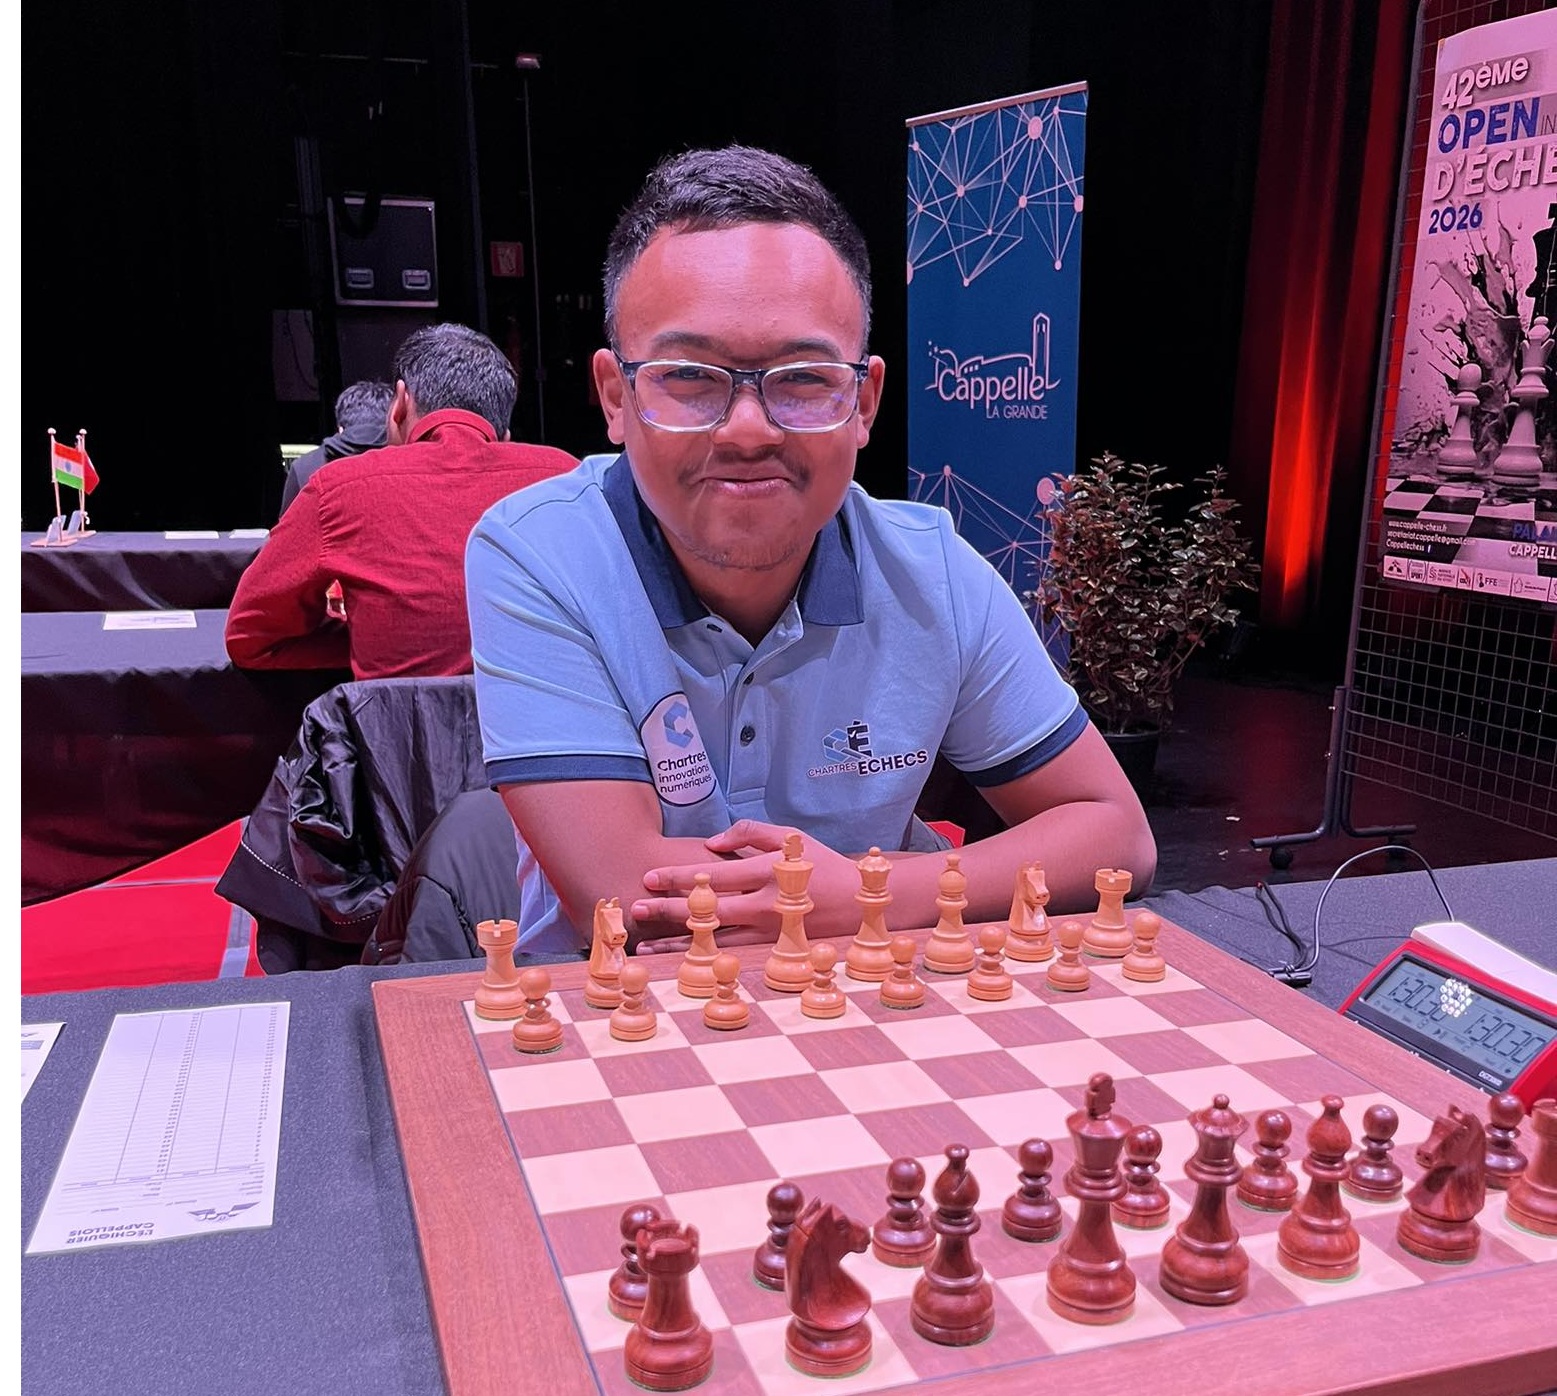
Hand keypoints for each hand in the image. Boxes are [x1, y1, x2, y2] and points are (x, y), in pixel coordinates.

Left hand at [630, 819, 861, 946]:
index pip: (713, 875)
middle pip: (707, 910)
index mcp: (767, 872)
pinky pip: (732, 956)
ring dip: (677, 945)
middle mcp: (765, 905)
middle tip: (635, 909)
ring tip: (644, 947)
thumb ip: (750, 833)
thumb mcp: (791, 838)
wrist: (863, 903)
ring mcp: (769, 933)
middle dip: (667, 910)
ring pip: (715, 941)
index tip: (650, 878)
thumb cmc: (823, 866)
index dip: (678, 877)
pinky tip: (681, 963)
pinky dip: (704, 960)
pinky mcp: (774, 952)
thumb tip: (711, 843)